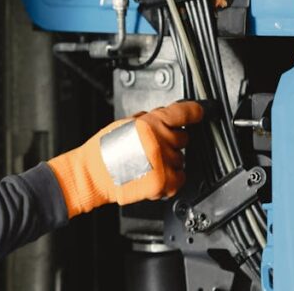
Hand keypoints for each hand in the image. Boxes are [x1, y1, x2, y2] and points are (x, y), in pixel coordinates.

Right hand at [46, 101, 203, 217]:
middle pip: (183, 138)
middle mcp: (159, 142)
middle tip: (153, 147)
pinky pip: (180, 178)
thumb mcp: (125, 123)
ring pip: (181, 159)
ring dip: (170, 160)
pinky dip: (171, 178)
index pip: (183, 113)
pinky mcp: (164, 183)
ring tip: (148, 163)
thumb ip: (149, 120)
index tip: (200, 112)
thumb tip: (167, 118)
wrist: (92, 174)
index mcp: (149, 124)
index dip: (195, 111)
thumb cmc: (103, 150)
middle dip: (171, 141)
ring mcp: (163, 164)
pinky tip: (154, 174)